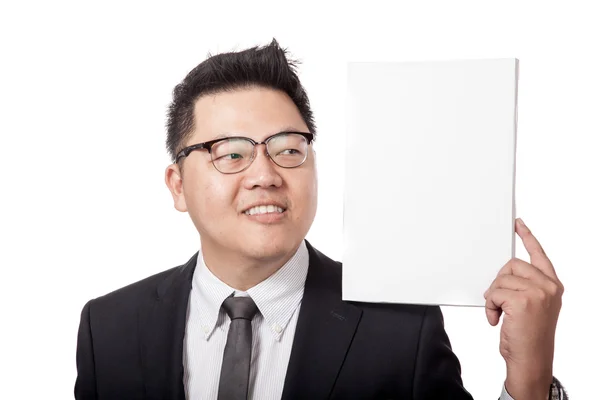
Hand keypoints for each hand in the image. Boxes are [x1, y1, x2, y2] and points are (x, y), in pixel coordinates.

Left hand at [484, 218, 563, 399]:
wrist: (531, 360)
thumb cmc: (528, 336)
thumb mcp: (533, 307)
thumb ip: (525, 286)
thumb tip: (503, 275)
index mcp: (552, 285)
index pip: (539, 255)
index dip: (527, 237)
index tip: (518, 224)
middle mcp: (549, 286)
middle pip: (511, 265)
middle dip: (499, 282)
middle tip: (500, 303)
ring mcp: (538, 292)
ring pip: (500, 279)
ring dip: (493, 297)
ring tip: (500, 314)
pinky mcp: (523, 300)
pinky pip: (494, 292)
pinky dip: (489, 307)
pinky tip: (496, 320)